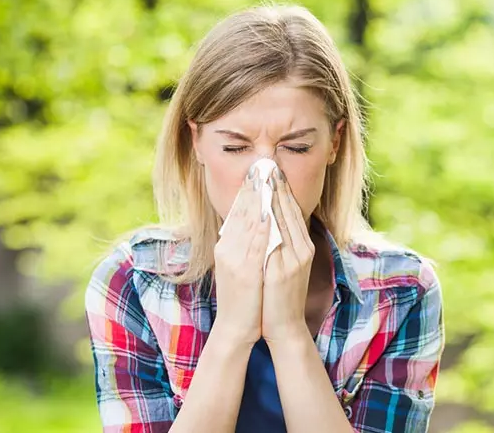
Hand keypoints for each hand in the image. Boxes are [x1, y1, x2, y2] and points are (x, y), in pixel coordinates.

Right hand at [212, 165, 269, 345]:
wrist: (236, 328)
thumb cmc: (243, 298)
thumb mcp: (239, 266)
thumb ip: (243, 245)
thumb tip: (252, 224)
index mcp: (226, 246)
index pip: (237, 212)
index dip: (247, 190)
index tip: (256, 171)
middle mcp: (227, 249)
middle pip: (241, 212)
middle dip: (252, 188)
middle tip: (261, 165)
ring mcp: (235, 260)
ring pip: (247, 223)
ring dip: (257, 199)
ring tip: (265, 179)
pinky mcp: (245, 272)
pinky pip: (255, 244)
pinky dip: (260, 226)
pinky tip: (267, 212)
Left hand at [262, 167, 314, 342]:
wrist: (284, 325)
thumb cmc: (279, 296)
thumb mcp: (284, 265)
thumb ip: (280, 243)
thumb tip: (269, 221)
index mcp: (302, 247)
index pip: (291, 211)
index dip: (282, 189)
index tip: (272, 170)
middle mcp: (302, 249)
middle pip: (289, 211)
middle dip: (278, 187)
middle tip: (268, 164)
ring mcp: (294, 260)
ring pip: (284, 221)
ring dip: (273, 198)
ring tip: (263, 177)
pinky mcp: (284, 270)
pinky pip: (277, 240)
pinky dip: (270, 222)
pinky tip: (262, 208)